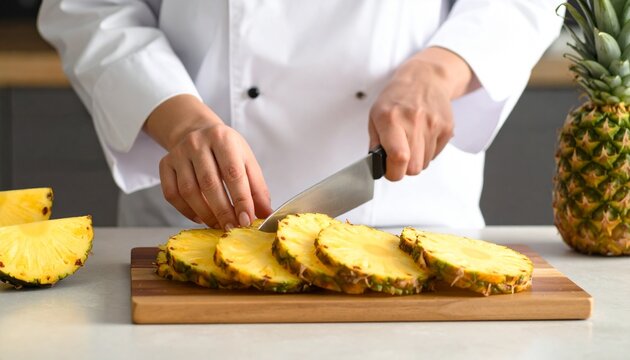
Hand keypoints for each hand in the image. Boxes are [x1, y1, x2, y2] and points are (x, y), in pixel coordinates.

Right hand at [145, 95, 271, 229]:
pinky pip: (172, 194)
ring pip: (188, 191)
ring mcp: (178, 153)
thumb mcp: (246, 161)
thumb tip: (266, 214)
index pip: (233, 173)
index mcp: (222, 138)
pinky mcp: (165, 164)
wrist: (197, 132)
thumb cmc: (226, 150)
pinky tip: (200, 216)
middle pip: (209, 184)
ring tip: (218, 224)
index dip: (240, 199)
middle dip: (223, 211)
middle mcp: (197, 143)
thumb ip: (257, 187)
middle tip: (232, 228)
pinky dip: (186, 211)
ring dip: (205, 213)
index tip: (246, 220)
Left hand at [368, 47, 477, 179]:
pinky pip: (435, 155)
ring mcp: (433, 124)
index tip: (389, 171)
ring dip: (416, 159)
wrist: (424, 79)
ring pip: (424, 164)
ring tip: (411, 141)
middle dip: (404, 168)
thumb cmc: (396, 98)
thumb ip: (375, 143)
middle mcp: (414, 120)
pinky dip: (427, 151)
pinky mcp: (447, 128)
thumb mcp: (375, 116)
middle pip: (413, 168)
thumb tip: (377, 166)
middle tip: (399, 157)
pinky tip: (422, 136)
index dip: (393, 172)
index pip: (398, 157)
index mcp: (391, 118)